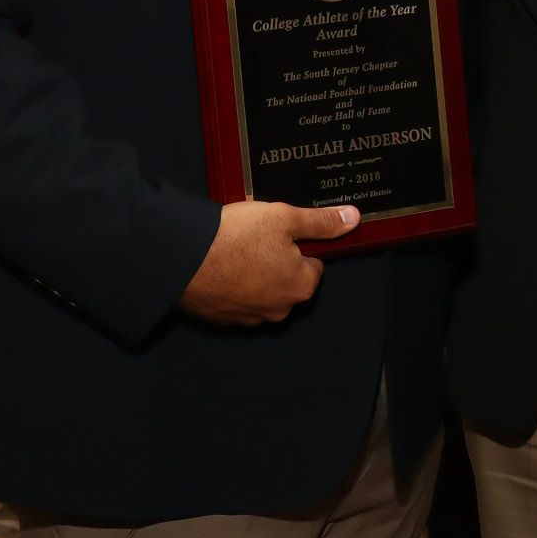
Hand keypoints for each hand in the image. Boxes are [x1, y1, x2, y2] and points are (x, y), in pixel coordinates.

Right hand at [178, 200, 358, 325]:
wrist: (183, 258)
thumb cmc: (238, 236)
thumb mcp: (285, 218)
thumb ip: (321, 222)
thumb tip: (353, 219)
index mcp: (301, 287)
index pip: (313, 265)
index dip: (298, 246)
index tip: (278, 233)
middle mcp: (280, 310)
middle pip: (289, 281)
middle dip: (277, 262)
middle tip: (255, 239)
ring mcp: (250, 319)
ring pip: (263, 292)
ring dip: (255, 275)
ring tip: (236, 250)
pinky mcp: (223, 320)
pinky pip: (238, 301)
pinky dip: (233, 286)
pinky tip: (221, 266)